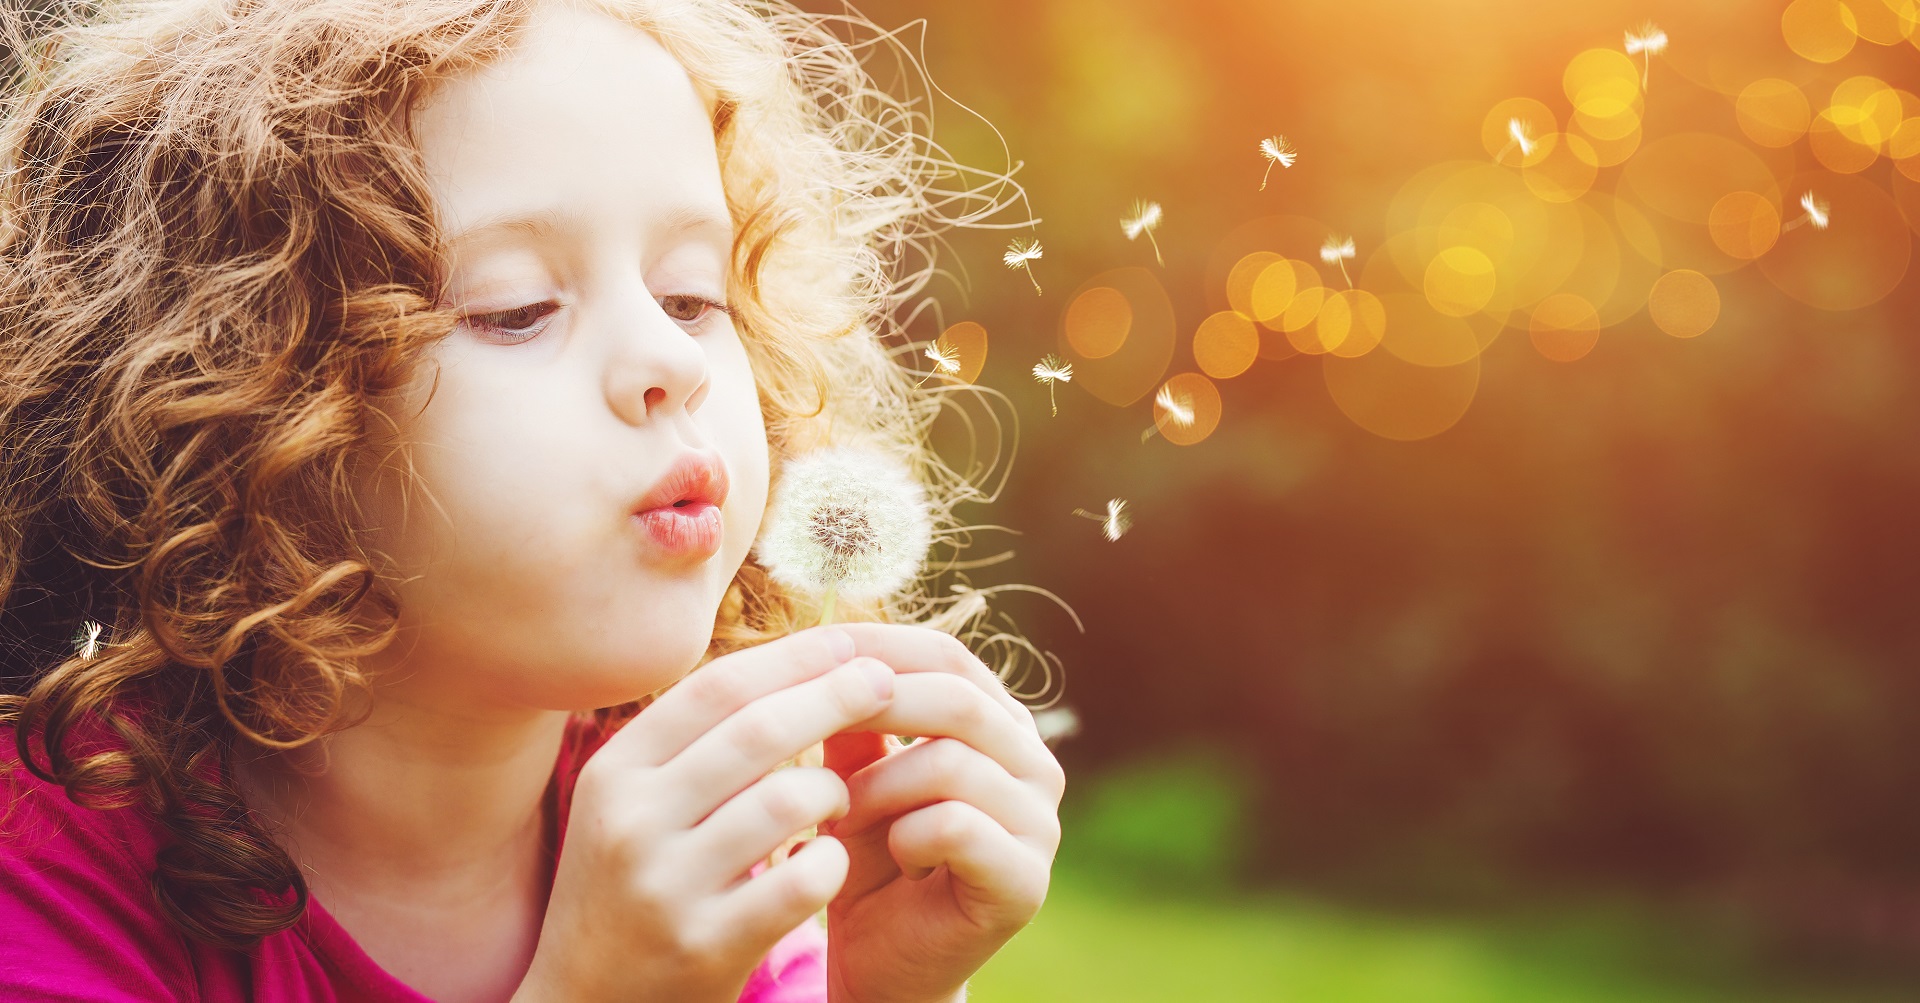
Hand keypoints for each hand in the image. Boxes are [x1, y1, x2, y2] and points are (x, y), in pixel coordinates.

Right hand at [513, 626, 893, 1002]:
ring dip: (834, 790)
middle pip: (759, 731)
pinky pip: (804, 880)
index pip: (715, 689)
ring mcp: (666, 887)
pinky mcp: (706, 946)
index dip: (791, 658)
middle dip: (835, 696)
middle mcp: (631, 822)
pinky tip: (829, 862)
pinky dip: (832, 863)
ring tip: (839, 798)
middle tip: (886, 683)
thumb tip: (798, 656)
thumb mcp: (633, 806)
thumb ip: (695, 741)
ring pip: (790, 800)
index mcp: (613, 773)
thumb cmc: (630, 887)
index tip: (848, 641)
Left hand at [818, 624, 1065, 1002]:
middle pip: (958, 699)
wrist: (884, 967)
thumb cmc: (869, 863)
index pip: (949, 657)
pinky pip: (956, 826)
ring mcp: (1040, 824)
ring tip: (843, 816)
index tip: (812, 649)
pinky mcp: (1026, 880)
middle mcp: (1034, 766)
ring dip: (878, 786)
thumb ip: (855, 720)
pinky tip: (892, 860)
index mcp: (999, 727)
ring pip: (952, 762)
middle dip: (875, 704)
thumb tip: (830, 645)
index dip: (880, 646)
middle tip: (813, 725)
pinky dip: (905, 836)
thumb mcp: (855, 777)